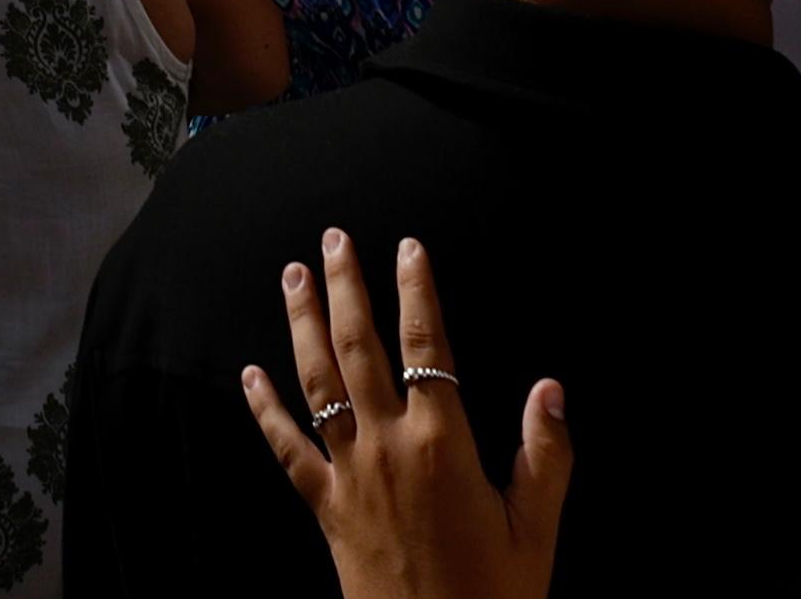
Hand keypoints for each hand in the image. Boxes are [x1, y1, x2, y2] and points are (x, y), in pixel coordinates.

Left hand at [239, 234, 568, 598]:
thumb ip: (546, 454)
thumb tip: (551, 387)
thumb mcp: (537, 529)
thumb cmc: (494, 594)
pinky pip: (285, 449)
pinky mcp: (324, 507)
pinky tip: (249, 373)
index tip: (408, 247)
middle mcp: (386, 447)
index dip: (417, 291)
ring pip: (316, 384)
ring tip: (292, 276)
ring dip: (301, 325)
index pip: (428, 347)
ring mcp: (348, 475)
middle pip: (359, 349)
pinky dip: (264, 408)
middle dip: (346, 288)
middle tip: (333, 238)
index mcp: (442, 444)